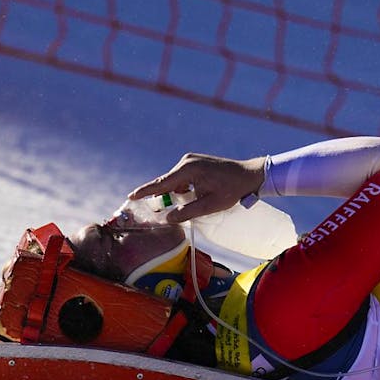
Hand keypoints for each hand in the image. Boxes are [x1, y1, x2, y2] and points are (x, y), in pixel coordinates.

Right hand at [129, 153, 265, 222]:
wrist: (249, 175)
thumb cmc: (232, 190)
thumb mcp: (210, 205)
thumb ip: (187, 212)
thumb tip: (167, 218)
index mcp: (188, 170)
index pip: (161, 183)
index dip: (145, 191)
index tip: (131, 196)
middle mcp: (186, 162)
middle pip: (167, 183)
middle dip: (165, 197)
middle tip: (166, 210)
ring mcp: (190, 161)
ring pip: (175, 182)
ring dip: (178, 195)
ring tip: (197, 201)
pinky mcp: (195, 163)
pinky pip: (182, 179)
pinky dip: (184, 189)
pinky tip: (198, 196)